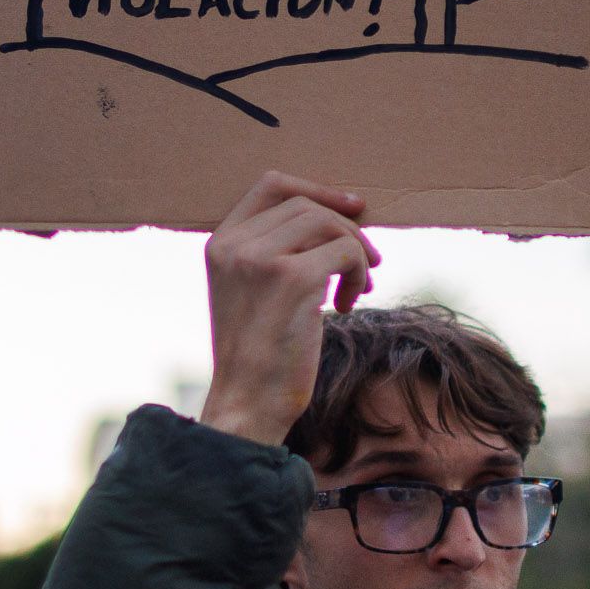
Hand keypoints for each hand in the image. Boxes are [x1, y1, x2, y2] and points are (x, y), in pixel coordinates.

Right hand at [197, 172, 380, 445]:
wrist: (247, 403)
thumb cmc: (258, 355)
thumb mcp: (251, 292)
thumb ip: (275, 252)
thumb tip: (340, 219)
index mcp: (220, 243)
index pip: (271, 185)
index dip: (317, 189)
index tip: (354, 207)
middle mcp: (235, 245)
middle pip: (306, 205)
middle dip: (346, 229)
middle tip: (369, 264)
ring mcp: (261, 258)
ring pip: (329, 224)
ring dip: (356, 253)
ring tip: (357, 289)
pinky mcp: (293, 278)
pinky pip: (346, 253)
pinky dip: (358, 274)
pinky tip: (345, 306)